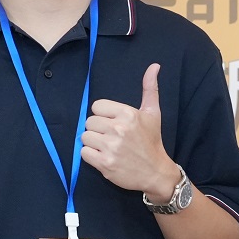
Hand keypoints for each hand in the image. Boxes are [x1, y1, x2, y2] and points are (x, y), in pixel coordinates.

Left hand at [82, 63, 179, 201]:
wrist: (155, 172)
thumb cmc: (152, 141)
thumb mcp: (152, 113)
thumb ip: (149, 88)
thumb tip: (154, 66)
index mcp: (128, 114)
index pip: (97, 106)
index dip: (103, 115)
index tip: (114, 124)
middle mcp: (118, 129)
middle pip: (89, 122)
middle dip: (98, 130)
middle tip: (112, 138)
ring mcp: (111, 147)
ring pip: (85, 137)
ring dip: (93, 143)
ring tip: (107, 147)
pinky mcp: (104, 163)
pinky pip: (84, 152)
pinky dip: (91, 156)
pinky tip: (104, 157)